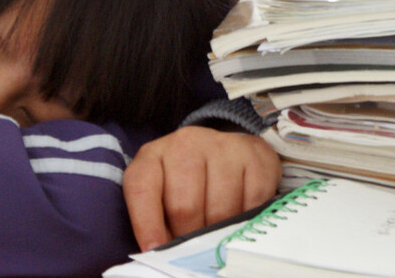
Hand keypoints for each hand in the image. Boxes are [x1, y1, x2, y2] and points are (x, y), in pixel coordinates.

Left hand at [122, 127, 280, 251]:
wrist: (227, 151)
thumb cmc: (188, 180)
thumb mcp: (162, 192)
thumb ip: (157, 218)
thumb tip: (161, 250)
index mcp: (153, 155)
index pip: (141, 188)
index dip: (146, 223)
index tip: (155, 248)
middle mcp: (184, 144)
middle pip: (184, 206)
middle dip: (189, 236)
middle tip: (194, 246)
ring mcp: (220, 146)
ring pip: (219, 210)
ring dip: (219, 231)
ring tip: (217, 231)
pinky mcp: (252, 154)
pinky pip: (251, 204)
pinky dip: (246, 221)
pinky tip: (240, 216)